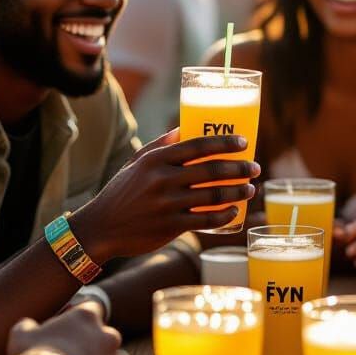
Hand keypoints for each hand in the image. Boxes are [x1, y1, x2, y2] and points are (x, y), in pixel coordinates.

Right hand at [72, 129, 259, 259]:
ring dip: (237, 192)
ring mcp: (167, 204)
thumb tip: (186, 127)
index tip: (243, 143)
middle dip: (239, 168)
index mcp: (155, 159)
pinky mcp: (170, 227)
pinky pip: (205, 220)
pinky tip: (234, 211)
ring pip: (212, 196)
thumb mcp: (136, 163)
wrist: (101, 227)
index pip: (198, 145)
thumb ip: (161, 145)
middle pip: (211, 170)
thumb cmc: (122, 191)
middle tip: (254, 168)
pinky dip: (224, 215)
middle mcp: (162, 180)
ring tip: (249, 189)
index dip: (224, 143)